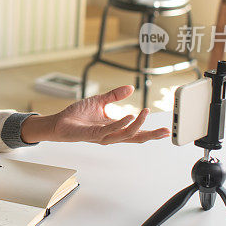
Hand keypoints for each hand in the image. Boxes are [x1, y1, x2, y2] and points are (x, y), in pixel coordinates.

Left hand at [21, 85, 169, 144]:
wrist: (59, 122)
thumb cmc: (77, 116)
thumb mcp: (100, 101)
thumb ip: (115, 96)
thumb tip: (130, 88)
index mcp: (114, 128)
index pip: (135, 132)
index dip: (150, 131)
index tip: (165, 130)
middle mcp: (110, 134)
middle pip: (135, 138)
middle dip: (151, 135)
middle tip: (165, 132)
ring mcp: (102, 136)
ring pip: (124, 134)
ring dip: (137, 125)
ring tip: (145, 113)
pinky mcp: (92, 134)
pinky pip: (109, 130)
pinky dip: (120, 124)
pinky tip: (129, 116)